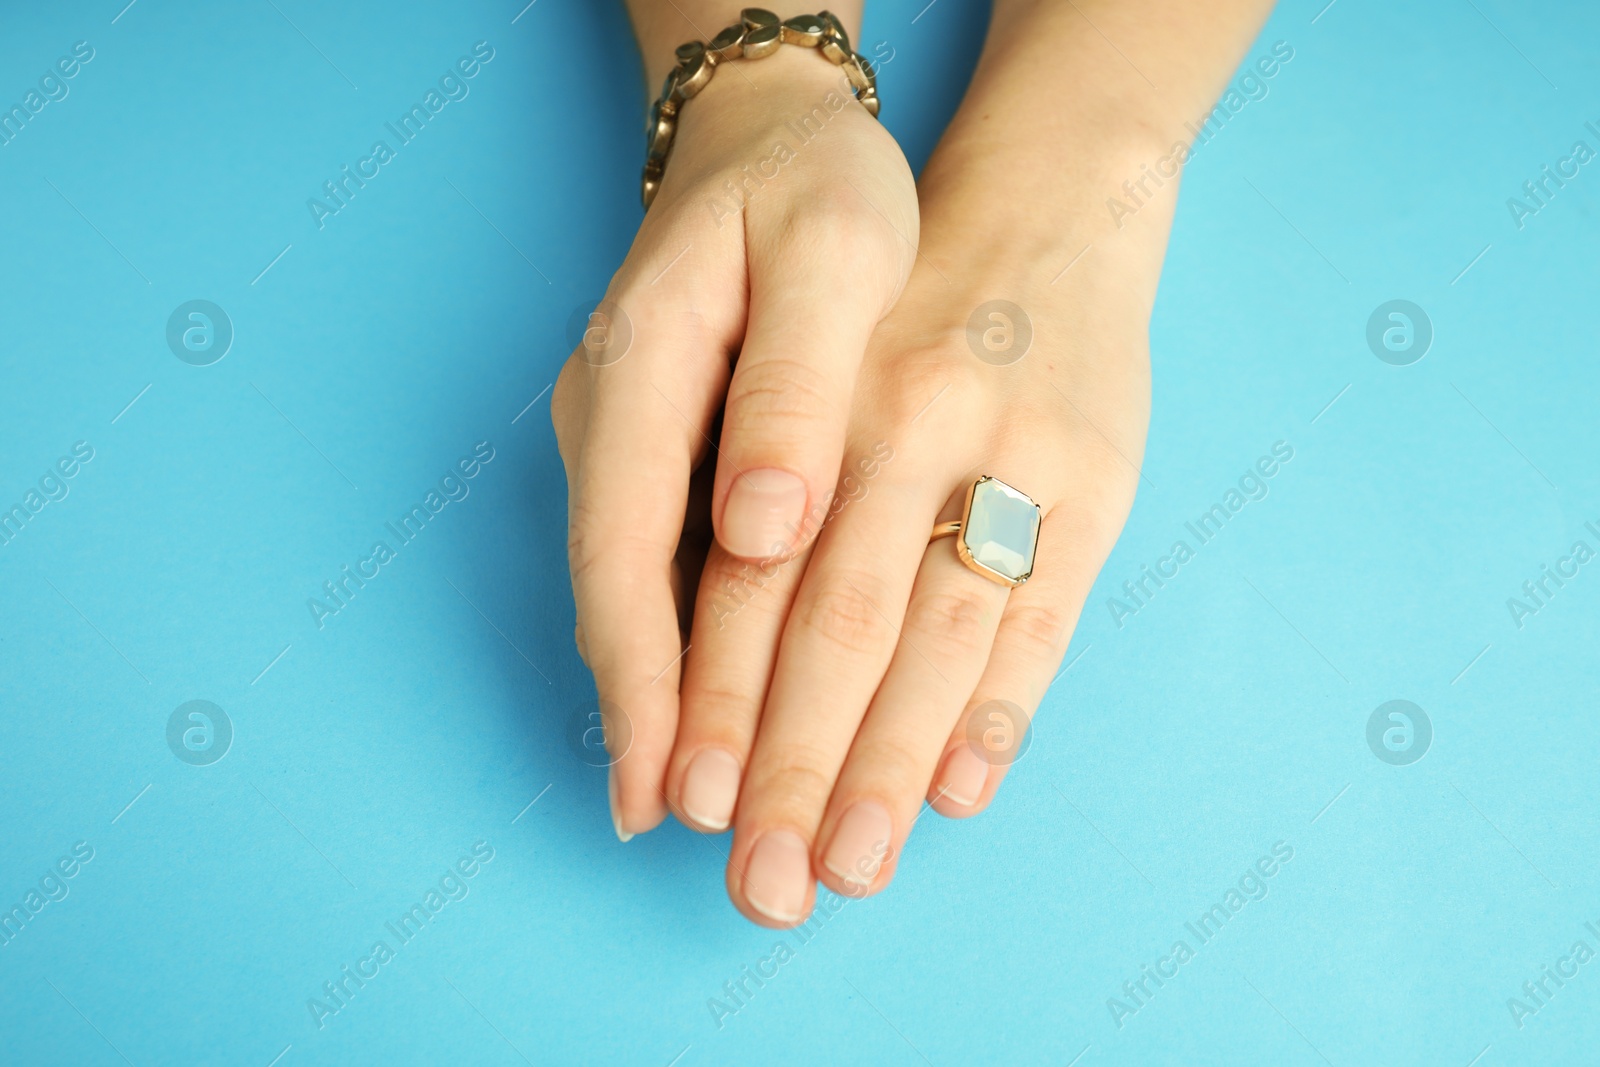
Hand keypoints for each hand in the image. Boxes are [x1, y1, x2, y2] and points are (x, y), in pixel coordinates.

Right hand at [551, 41, 917, 837]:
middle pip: (622, 597)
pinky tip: (717, 719)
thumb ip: (796, 388)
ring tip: (699, 815)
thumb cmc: (814, 183)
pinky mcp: (668, 457)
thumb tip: (760, 533)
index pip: (627, 554)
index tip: (676, 787)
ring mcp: (634, 443)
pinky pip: (669, 570)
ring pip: (641, 595)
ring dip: (670, 705)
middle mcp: (618, 422)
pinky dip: (693, 652)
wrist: (774, 130)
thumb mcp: (833, 251)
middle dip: (657, 725)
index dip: (651, 679)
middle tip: (700, 844)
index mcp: (643, 372)